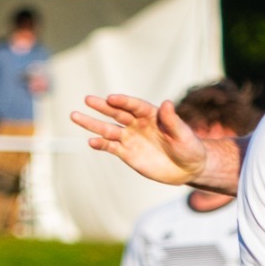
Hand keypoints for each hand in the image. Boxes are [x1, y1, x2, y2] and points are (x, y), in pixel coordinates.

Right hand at [70, 95, 207, 186]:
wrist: (188, 168)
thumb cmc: (189, 146)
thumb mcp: (183, 133)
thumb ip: (172, 120)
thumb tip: (167, 103)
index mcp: (151, 114)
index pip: (134, 105)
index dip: (123, 102)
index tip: (111, 98)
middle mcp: (137, 124)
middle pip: (116, 113)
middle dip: (102, 107)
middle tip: (87, 99)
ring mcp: (131, 138)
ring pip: (108, 129)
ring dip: (92, 124)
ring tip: (75, 116)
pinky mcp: (127, 153)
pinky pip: (111, 147)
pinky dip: (101, 144)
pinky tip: (90, 141)